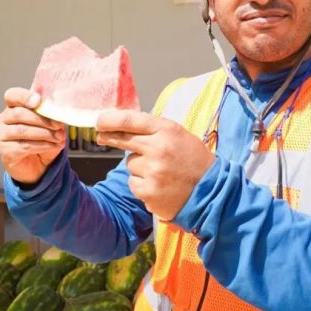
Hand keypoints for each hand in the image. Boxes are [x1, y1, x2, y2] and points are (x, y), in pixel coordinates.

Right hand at [0, 88, 64, 183]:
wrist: (37, 165)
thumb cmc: (42, 140)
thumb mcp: (49, 125)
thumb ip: (51, 117)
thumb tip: (59, 116)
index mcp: (14, 106)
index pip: (12, 95)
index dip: (24, 96)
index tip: (38, 101)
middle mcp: (5, 119)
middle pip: (19, 113)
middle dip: (42, 119)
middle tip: (58, 125)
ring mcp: (3, 135)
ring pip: (22, 130)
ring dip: (44, 133)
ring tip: (58, 137)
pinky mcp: (5, 151)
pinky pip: (24, 146)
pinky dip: (42, 145)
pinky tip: (52, 145)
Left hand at [96, 110, 214, 219]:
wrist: (211, 191)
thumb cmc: (194, 161)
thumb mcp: (179, 136)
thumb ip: (154, 130)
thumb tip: (125, 125)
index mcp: (167, 131)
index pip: (131, 120)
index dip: (110, 119)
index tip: (100, 120)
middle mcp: (158, 148)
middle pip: (123, 140)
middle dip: (109, 137)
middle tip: (101, 136)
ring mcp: (153, 171)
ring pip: (130, 164)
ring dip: (139, 167)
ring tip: (160, 171)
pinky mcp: (148, 191)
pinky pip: (133, 183)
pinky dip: (142, 184)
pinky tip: (159, 185)